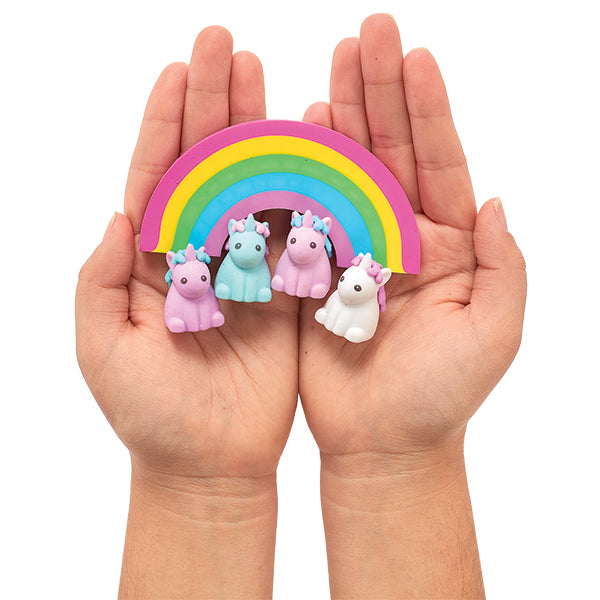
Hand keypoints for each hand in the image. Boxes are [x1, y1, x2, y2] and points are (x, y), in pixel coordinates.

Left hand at [75, 27, 297, 598]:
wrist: (210, 462)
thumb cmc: (152, 416)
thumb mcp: (103, 349)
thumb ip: (100, 281)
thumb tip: (116, 215)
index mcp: (151, 260)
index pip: (158, 177)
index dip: (167, 123)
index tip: (180, 69)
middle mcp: (200, 252)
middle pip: (207, 167)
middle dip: (214, 105)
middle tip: (227, 46)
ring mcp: (246, 267)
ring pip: (254, 187)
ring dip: (259, 132)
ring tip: (266, 77)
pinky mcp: (286, 291)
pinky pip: (296, 230)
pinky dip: (304, 188)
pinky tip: (311, 144)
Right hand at [300, 14, 525, 468]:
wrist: (383, 440)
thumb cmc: (441, 396)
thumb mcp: (493, 333)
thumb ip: (503, 266)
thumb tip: (495, 201)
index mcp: (448, 245)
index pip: (439, 163)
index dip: (428, 110)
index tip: (415, 56)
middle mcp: (401, 236)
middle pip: (390, 152)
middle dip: (380, 92)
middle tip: (368, 34)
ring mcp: (354, 249)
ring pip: (345, 172)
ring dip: (338, 118)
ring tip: (330, 64)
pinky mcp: (314, 271)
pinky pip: (305, 213)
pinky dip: (299, 172)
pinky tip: (294, 131)